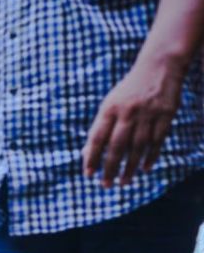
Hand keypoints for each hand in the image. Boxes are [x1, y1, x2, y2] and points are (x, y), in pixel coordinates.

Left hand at [84, 56, 185, 186]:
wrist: (158, 67)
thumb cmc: (128, 92)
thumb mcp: (109, 105)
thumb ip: (99, 129)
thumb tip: (86, 155)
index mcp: (110, 109)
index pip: (97, 137)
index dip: (92, 157)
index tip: (88, 175)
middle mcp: (128, 111)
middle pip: (117, 145)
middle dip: (110, 167)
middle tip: (105, 185)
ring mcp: (148, 113)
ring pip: (138, 146)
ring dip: (130, 167)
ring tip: (124, 182)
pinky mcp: (166, 114)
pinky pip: (158, 140)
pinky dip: (150, 156)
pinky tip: (144, 169)